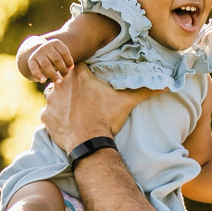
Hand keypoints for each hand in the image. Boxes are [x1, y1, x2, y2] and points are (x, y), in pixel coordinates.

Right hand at [25, 37, 75, 83]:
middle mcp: (46, 46)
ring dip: (54, 75)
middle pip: (56, 59)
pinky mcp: (31, 61)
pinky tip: (43, 81)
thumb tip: (70, 68)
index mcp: (55, 43)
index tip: (70, 68)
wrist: (39, 54)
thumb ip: (66, 61)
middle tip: (65, 76)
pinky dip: (39, 75)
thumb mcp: (61, 55)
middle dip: (62, 69)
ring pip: (47, 65)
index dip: (69, 61)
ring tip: (59, 82)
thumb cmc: (55, 57)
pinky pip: (34, 69)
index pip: (64, 52)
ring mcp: (38, 53)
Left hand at [41, 66, 156, 149]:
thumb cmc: (106, 118)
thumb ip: (144, 90)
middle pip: (65, 79)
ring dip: (62, 101)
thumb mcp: (126, 102)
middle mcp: (60, 83)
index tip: (89, 83)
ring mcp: (50, 100)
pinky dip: (56, 117)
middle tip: (83, 99)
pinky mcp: (45, 116)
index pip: (78, 67)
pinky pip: (49, 113)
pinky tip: (67, 122)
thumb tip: (166, 85)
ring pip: (54, 95)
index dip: (83, 75)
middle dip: (72, 87)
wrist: (89, 143)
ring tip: (75, 111)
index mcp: (78, 74)